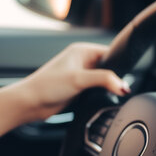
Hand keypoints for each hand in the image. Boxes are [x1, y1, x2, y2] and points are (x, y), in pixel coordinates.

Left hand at [9, 42, 128, 120]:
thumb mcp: (79, 79)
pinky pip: (96, 91)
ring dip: (106, 88)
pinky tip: (99, 100)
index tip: (125, 77)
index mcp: (82, 51)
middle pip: (109, 68)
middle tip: (116, 89)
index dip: (120, 65)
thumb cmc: (47, 86)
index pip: (111, 53)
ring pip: (103, 81)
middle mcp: (82, 61)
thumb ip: (104, 80)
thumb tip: (123, 85)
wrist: (30, 103)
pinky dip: (100, 96)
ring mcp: (81, 76)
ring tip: (106, 94)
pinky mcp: (79, 89)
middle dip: (113, 79)